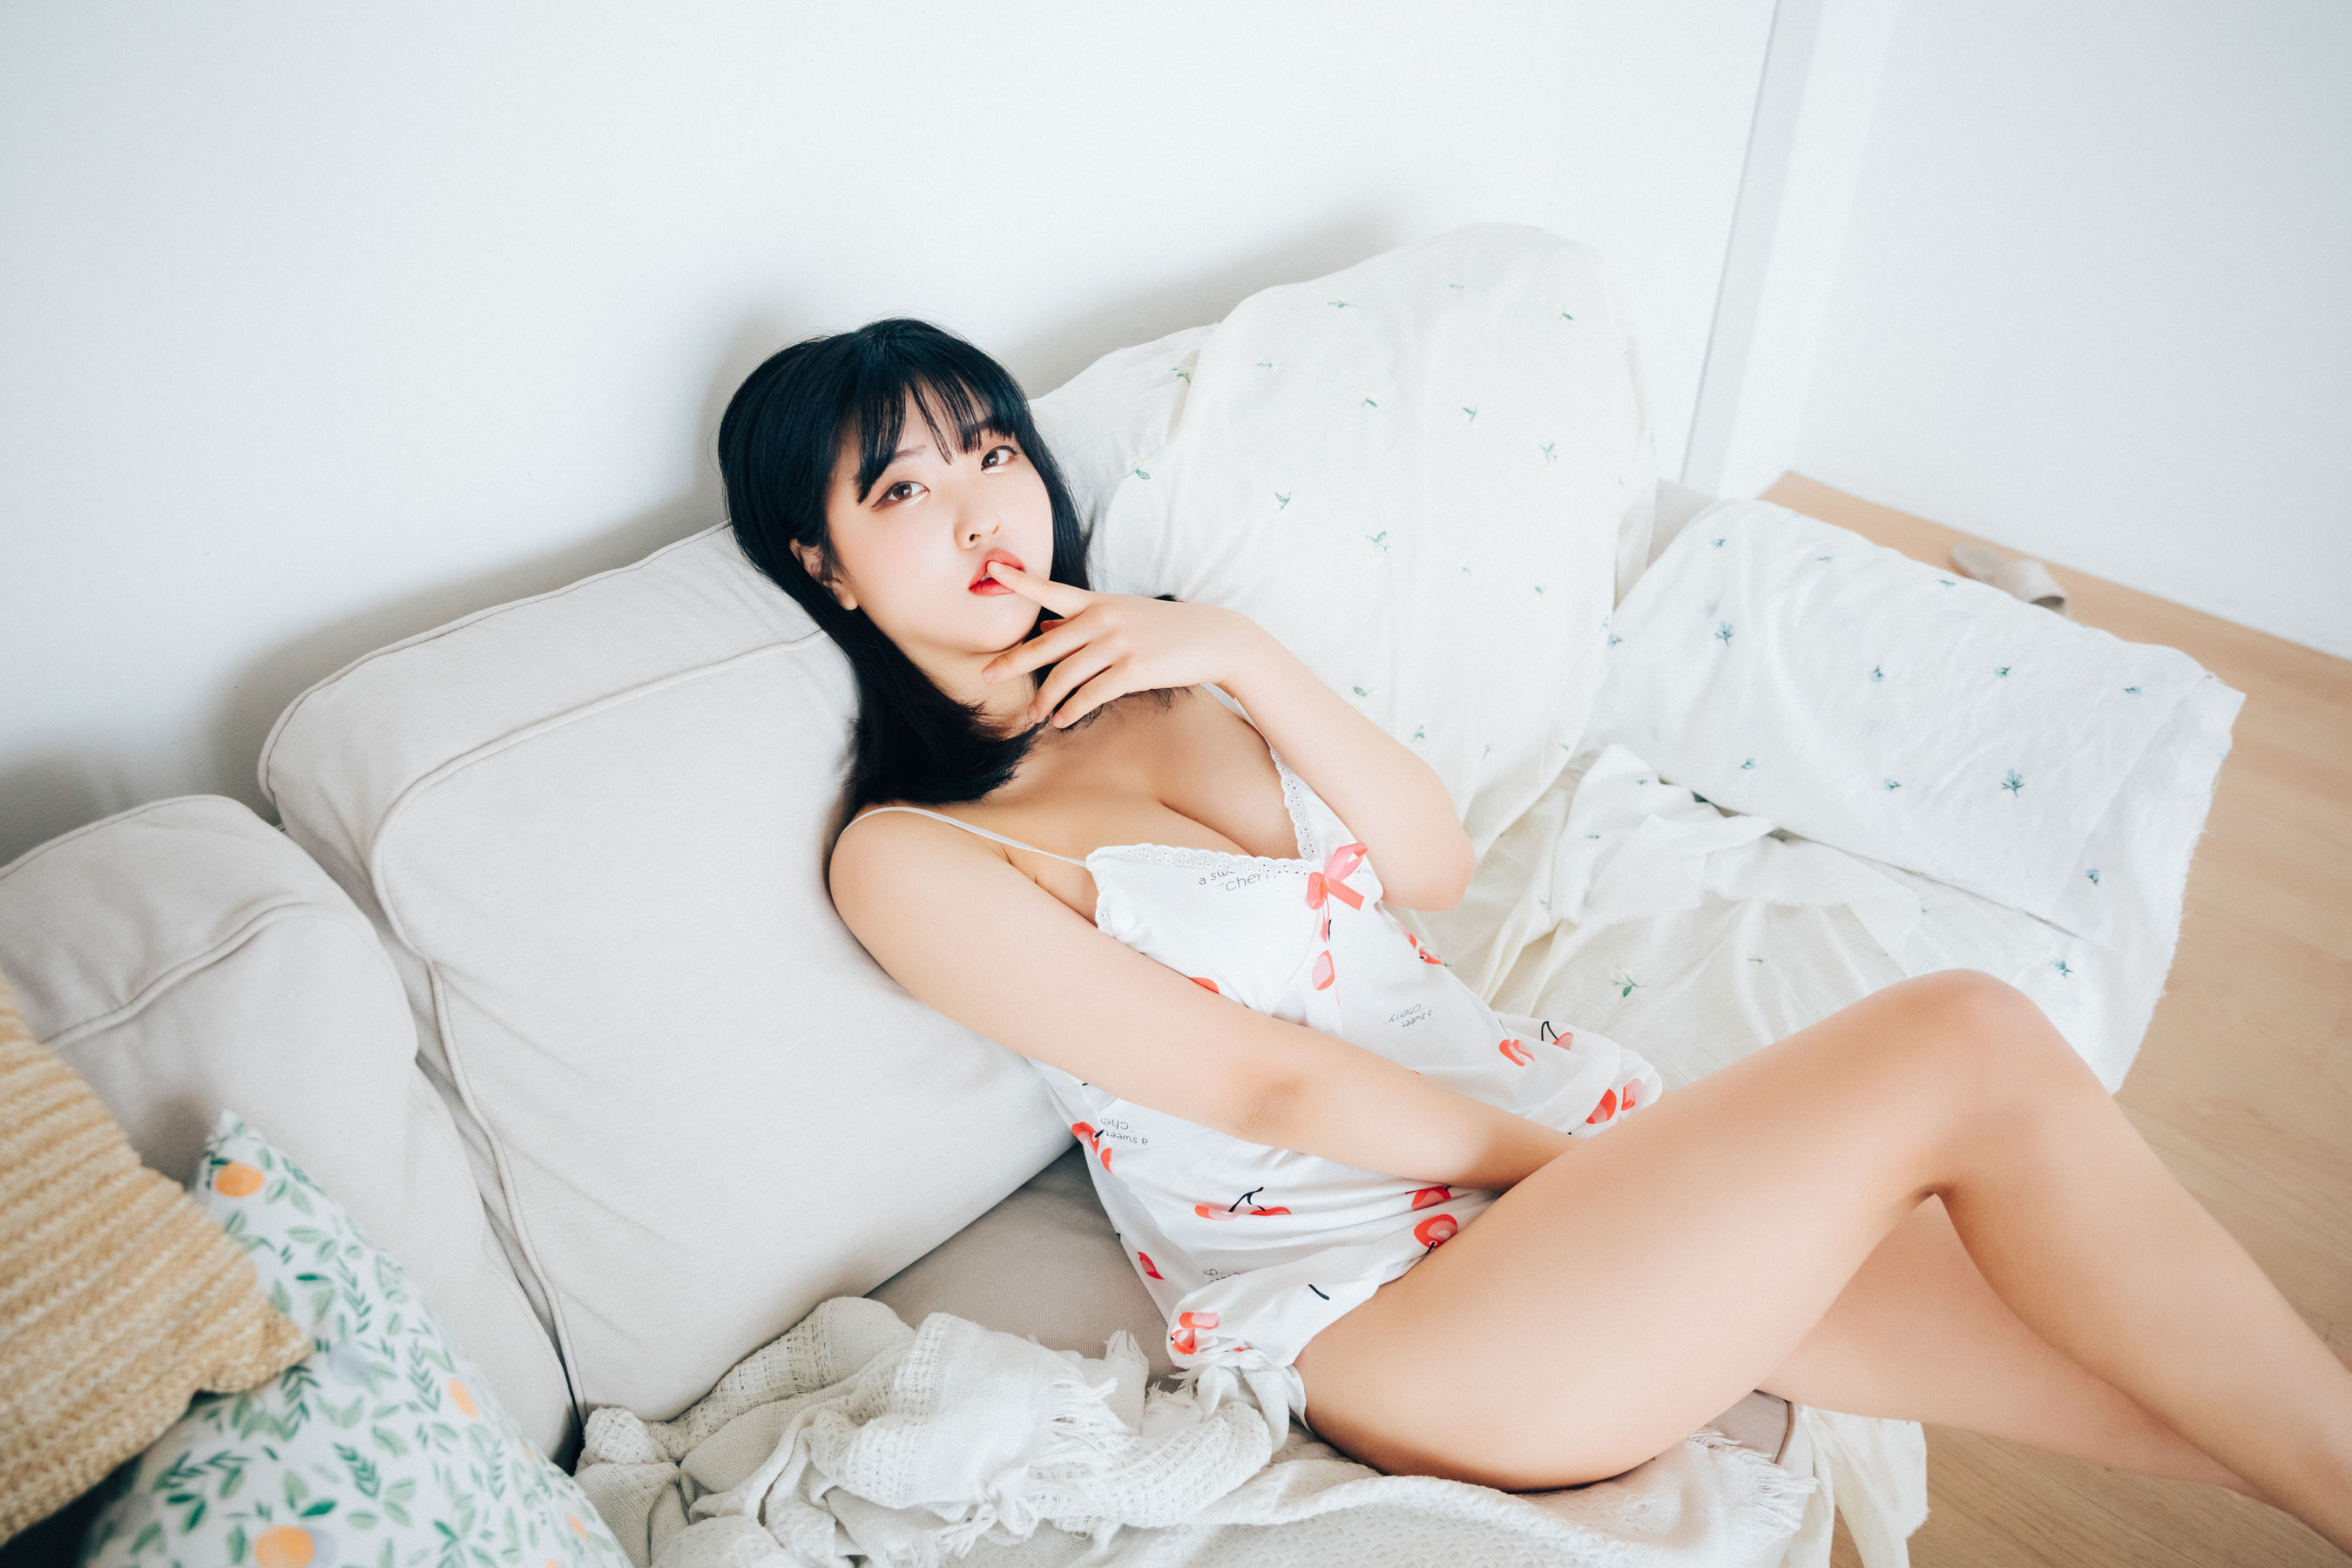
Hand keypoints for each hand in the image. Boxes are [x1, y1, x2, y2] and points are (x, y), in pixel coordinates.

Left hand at [978, 560, 1261, 727]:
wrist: (1214, 638)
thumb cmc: (1166, 628)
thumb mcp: (1123, 615)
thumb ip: (1082, 621)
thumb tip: (1045, 626)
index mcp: (1099, 603)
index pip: (1051, 590)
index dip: (1019, 581)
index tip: (991, 571)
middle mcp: (1104, 619)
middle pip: (1046, 644)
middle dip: (1013, 662)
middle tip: (986, 676)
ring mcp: (1118, 643)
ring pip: (1066, 675)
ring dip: (1045, 700)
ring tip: (1033, 715)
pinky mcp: (1133, 668)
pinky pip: (1091, 694)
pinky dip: (1072, 709)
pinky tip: (1062, 720)